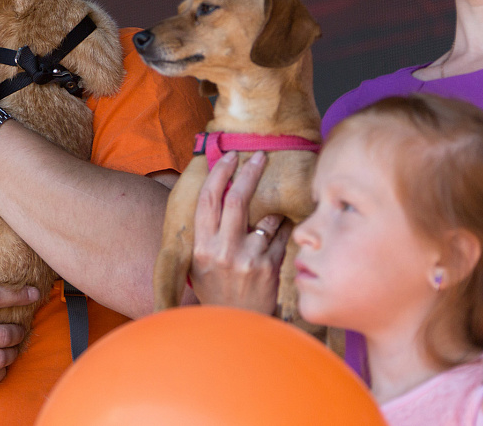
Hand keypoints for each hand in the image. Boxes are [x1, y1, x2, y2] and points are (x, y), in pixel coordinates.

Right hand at [189, 150, 291, 313]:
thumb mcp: (198, 264)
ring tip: (275, 205)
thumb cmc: (215, 291)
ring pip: (266, 217)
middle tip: (259, 156)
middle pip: (237, 199)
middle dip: (249, 172)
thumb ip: (205, 233)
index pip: (208, 200)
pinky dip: (284, 226)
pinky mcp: (270, 267)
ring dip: (273, 206)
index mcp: (202, 247)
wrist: (234, 327)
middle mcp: (223, 251)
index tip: (229, 157)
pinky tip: (283, 226)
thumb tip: (212, 194)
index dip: (219, 173)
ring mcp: (248, 259)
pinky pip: (282, 235)